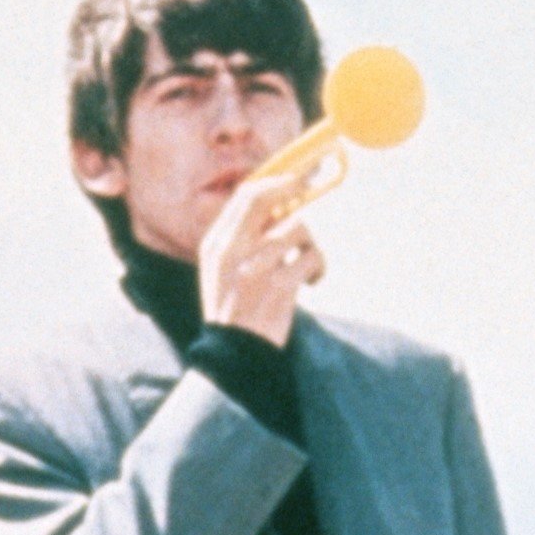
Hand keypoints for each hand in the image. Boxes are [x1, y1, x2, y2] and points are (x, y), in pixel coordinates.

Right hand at [198, 169, 326, 348]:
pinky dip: (318, 267)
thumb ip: (247, 240)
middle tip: (315, 186)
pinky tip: (312, 281)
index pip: (246, 196)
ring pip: (297, 227)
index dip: (276, 179)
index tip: (298, 176)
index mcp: (216, 247)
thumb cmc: (238, 312)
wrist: (235, 358)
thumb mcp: (228, 272)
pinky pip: (312, 257)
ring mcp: (253, 268)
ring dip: (310, 243)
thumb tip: (284, 204)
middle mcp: (231, 252)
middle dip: (296, 189)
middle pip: (267, 200)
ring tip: (308, 265)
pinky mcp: (277, 286)